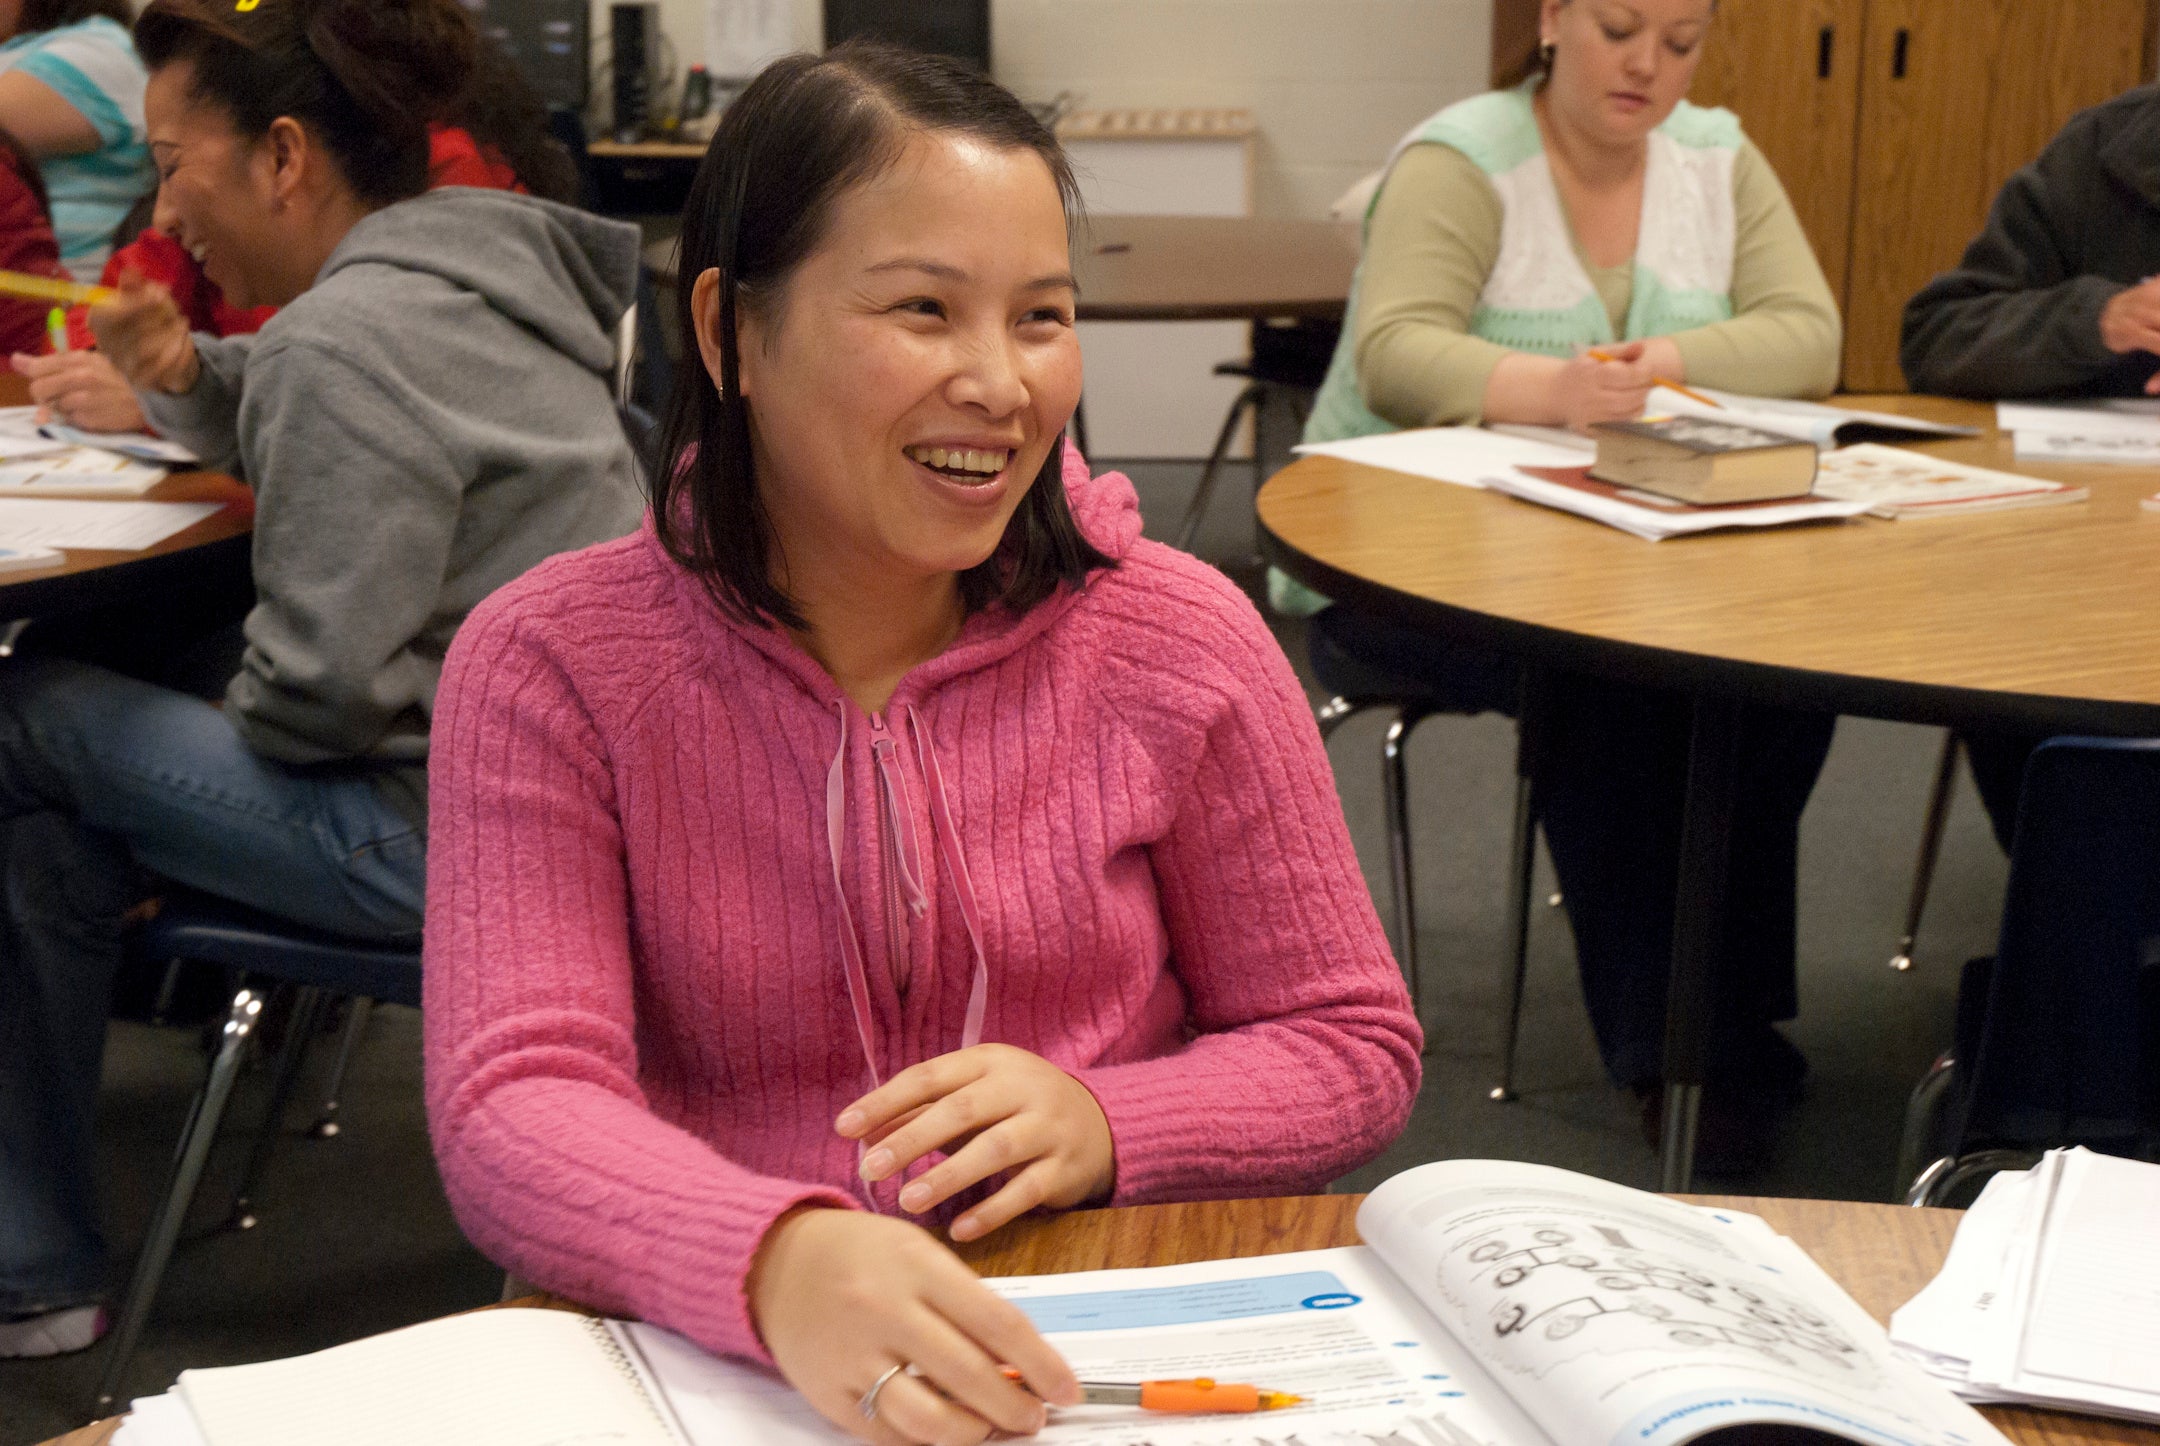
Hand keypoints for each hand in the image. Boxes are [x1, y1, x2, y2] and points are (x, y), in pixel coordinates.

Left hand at [9, 350, 147, 430]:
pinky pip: (68, 421)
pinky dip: (76, 420)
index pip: (36, 369)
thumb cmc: (122, 378)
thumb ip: (52, 362)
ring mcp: (84, 401)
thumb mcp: (90, 361)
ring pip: (52, 408)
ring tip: (85, 404)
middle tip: (63, 396)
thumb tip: (15, 360)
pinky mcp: (90, 420)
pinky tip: (93, 414)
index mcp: (78, 359)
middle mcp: (79, 378)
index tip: (48, 380)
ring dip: (63, 409)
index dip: (37, 376)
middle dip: (45, 395)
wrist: (153, 401)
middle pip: (38, 390)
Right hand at [85, 271, 196, 394]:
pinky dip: (180, 350)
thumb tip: (131, 271)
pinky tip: (185, 340)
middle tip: (176, 312)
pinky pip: (164, 365)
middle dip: (158, 317)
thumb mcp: (147, 301)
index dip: (132, 303)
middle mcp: (107, 347)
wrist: (171, 361)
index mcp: (100, 324)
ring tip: (182, 324)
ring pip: (148, 348)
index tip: (159, 293)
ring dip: (171, 333)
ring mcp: (124, 367)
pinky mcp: (143, 382)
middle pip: (129, 329)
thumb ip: (137, 287)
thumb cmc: (154, 325)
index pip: (104, 314)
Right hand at [748, 1207, 1079, 1443]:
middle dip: (1016, 1407)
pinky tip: (944, 1429)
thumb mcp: (918, 1252)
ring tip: (992, 1427)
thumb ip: (967, 1301)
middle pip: (969, 1377)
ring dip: (975, 1433)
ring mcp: (852, 1357)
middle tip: (1035, 1417)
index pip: (997, 1324)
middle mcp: (884, 1310)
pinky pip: (888, 1435)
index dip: (1042, 1364)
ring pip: (929, 1419)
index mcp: (916, 1266)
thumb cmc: (860, 1253)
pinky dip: (926, 1440)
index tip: (1067, 1388)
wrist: (774, 1261)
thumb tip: (1021, 1361)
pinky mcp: (827, 1394)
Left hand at [838, 1043, 1113, 1242]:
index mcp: (990, 1061)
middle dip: (912, 1139)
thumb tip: (863, 1135)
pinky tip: (959, 1230)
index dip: (886, 1101)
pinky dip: (991, 1212)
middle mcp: (1022, 1087)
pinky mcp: (1064, 1168)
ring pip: (994, 1149)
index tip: (844, 1127)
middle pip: (961, 1110)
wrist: (1099, 1123)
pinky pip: (1025, 1191)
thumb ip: (921, 1113)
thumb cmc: (1015, 1109)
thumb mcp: (973, 1098)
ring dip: (948, 1176)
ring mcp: (1048, 1127)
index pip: (930, 1076)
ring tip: (908, 1200)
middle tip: (871, 1169)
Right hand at [1552, 341, 1655, 432]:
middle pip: (1630, 398)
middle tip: (1649, 384)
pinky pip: (1620, 424)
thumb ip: (1620, 351)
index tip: (1649, 370)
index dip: (1644, 373)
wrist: (1556, 393)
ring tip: (1639, 394)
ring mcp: (1590, 416)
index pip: (1627, 375)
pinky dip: (1630, 415)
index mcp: (1591, 375)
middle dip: (1645, 390)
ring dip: (1641, 404)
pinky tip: (1629, 406)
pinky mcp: (1592, 429)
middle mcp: (1590, 397)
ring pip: (1628, 414)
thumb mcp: (1595, 355)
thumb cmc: (1580, 372)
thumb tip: (1641, 348)